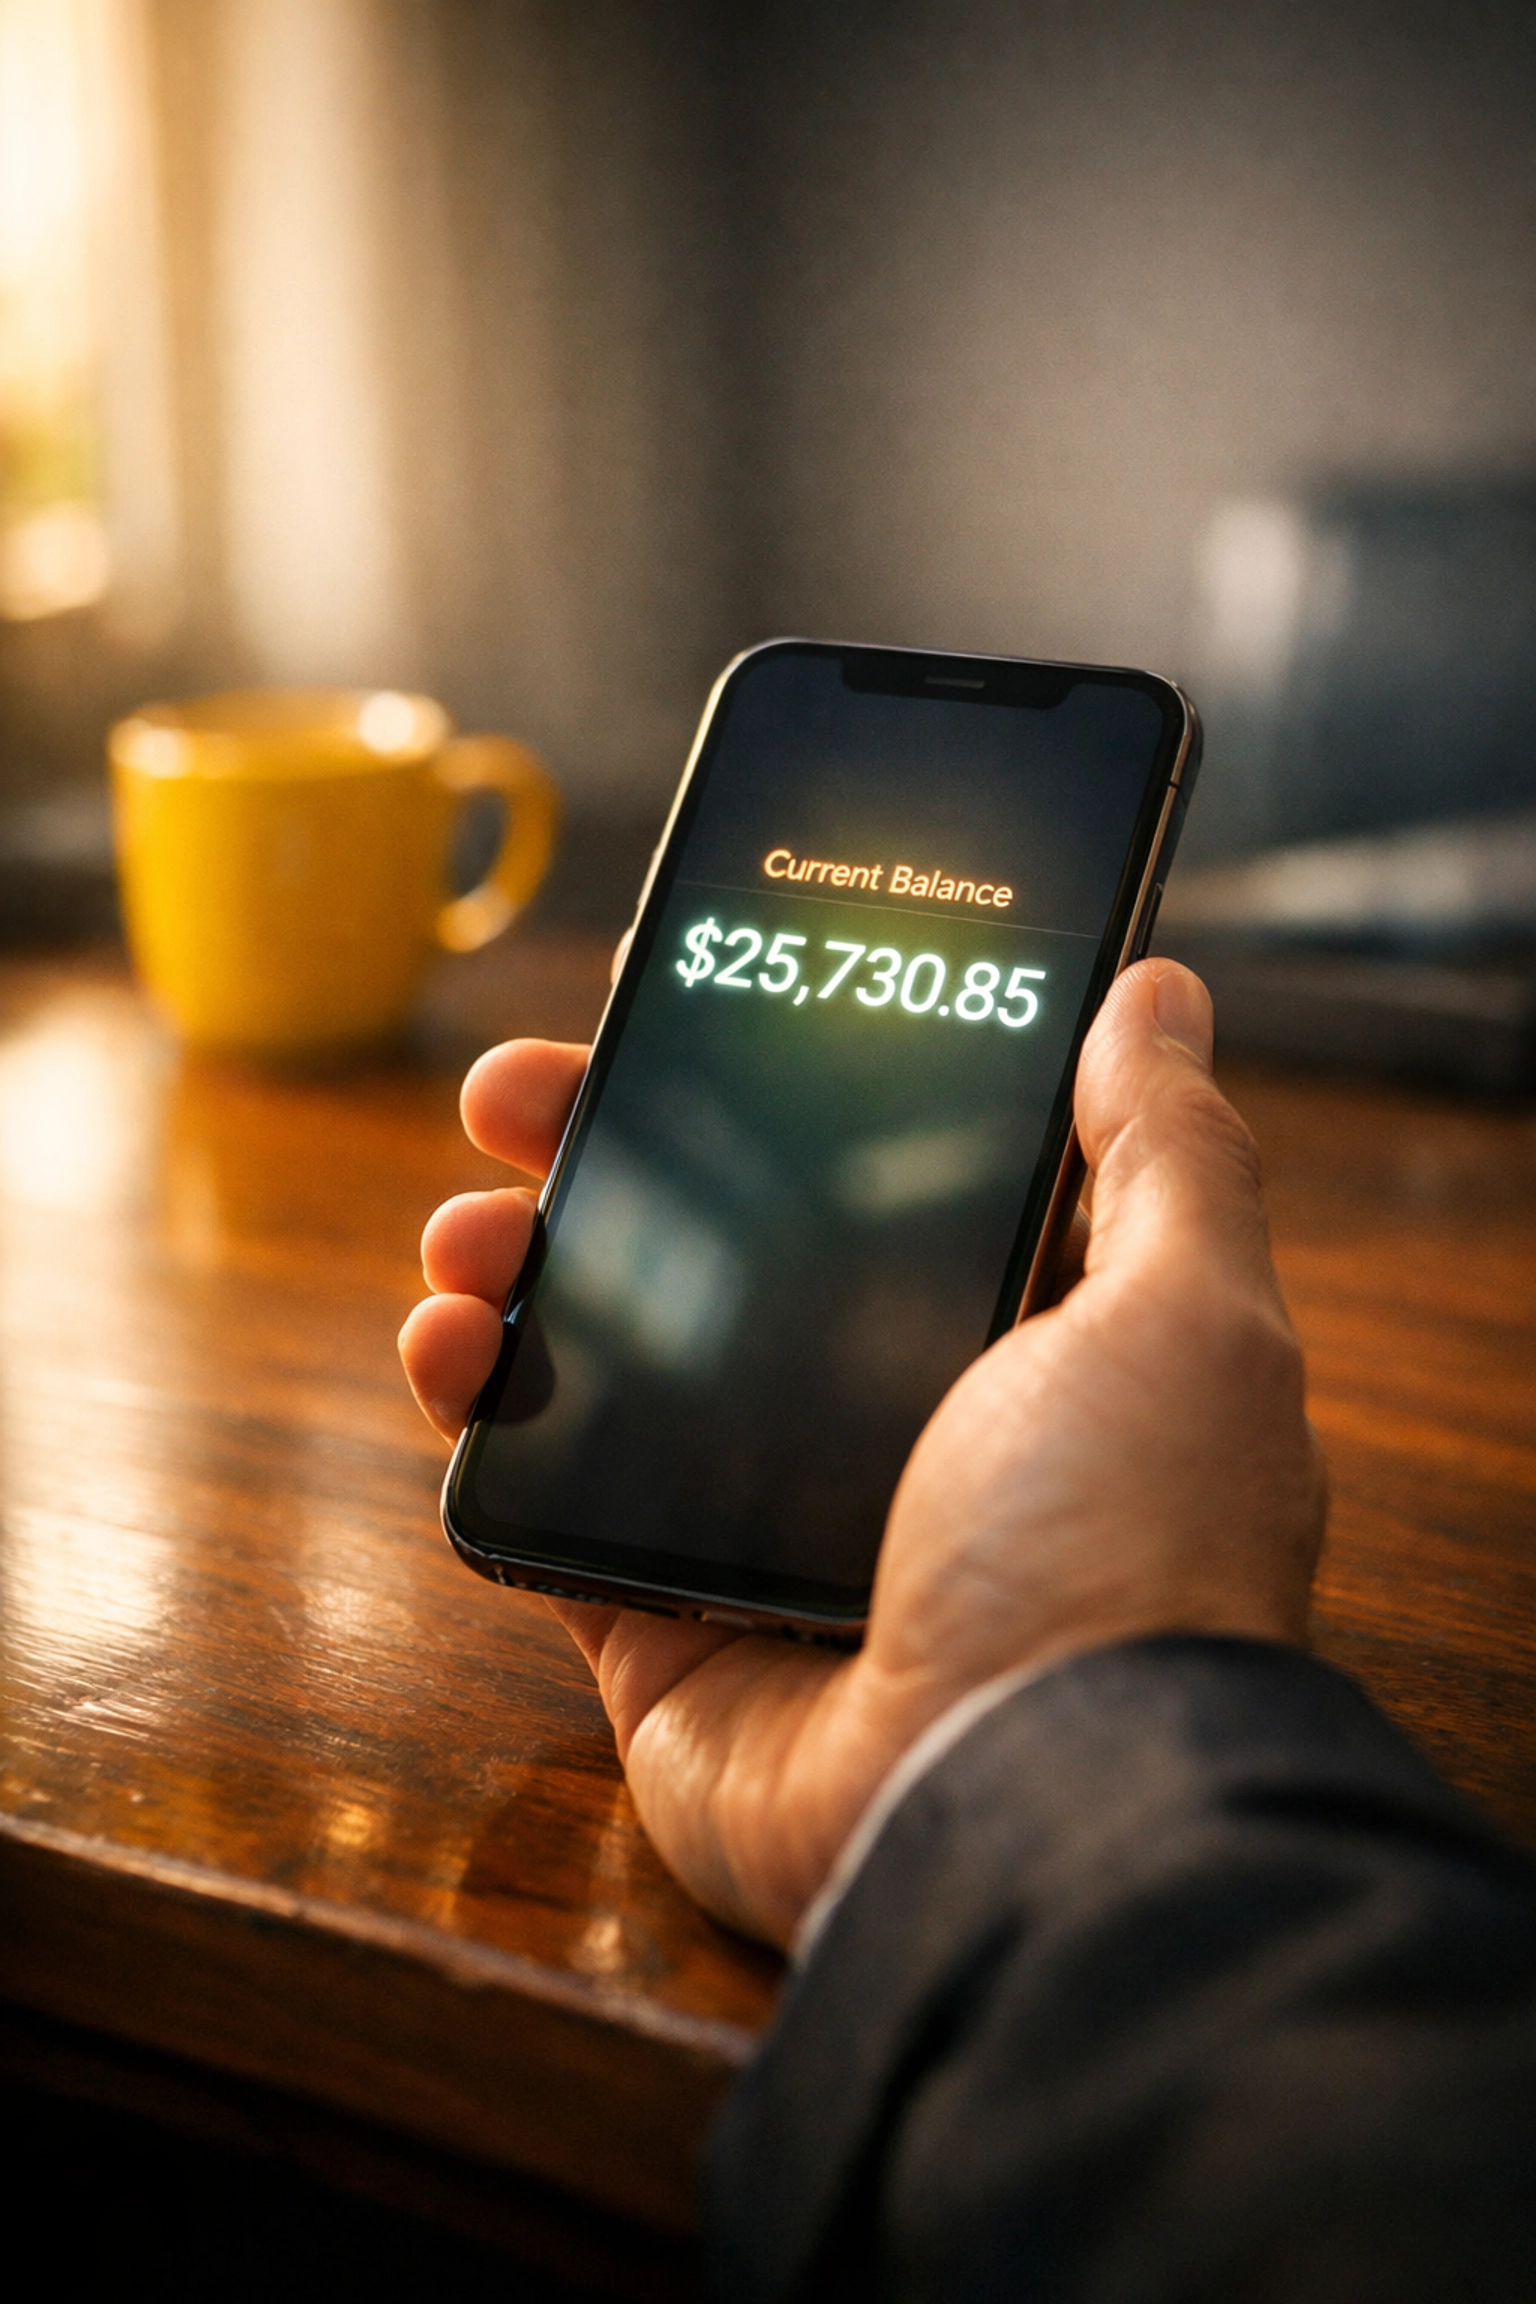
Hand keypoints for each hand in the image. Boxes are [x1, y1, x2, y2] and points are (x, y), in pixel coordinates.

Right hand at [400, 959, 1325, 1947]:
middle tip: (520, 1094)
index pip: (875, 1180)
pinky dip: (478, 1415)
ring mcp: (770, 1531)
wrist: (1025, 1806)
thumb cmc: (1126, 1552)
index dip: (782, 1090)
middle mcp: (893, 1434)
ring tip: (466, 1224)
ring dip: (522, 1270)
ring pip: (614, 1366)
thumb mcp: (1186, 1315)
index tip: (695, 1007)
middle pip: (718, 1256)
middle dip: (610, 1156)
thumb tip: (1154, 996)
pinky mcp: (666, 1631)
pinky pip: (546, 1503)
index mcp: (1020, 1351)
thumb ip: (1165, 1151)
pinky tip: (443, 1341)